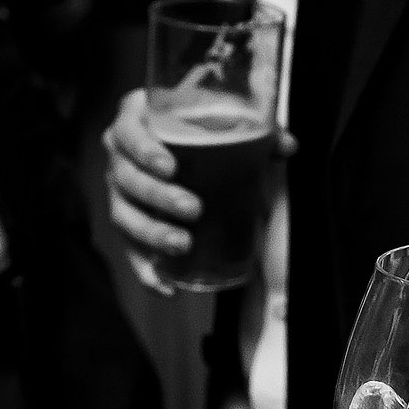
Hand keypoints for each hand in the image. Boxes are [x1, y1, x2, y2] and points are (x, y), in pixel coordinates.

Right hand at [101, 89, 294, 294]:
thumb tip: (287, 146)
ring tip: (183, 245)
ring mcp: (120, 192)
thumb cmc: (195, 127)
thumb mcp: (221, 121)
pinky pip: (129, 250)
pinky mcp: (128, 222)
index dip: (145, 150)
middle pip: (127, 178)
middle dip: (159, 197)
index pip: (129, 132)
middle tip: (193, 209)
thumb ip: (256, 131)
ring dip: (152, 233)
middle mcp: (120, 156)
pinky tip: (168, 287)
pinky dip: (146, 271)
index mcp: (135, 121)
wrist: (177, 143)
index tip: (172, 167)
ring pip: (124, 216)